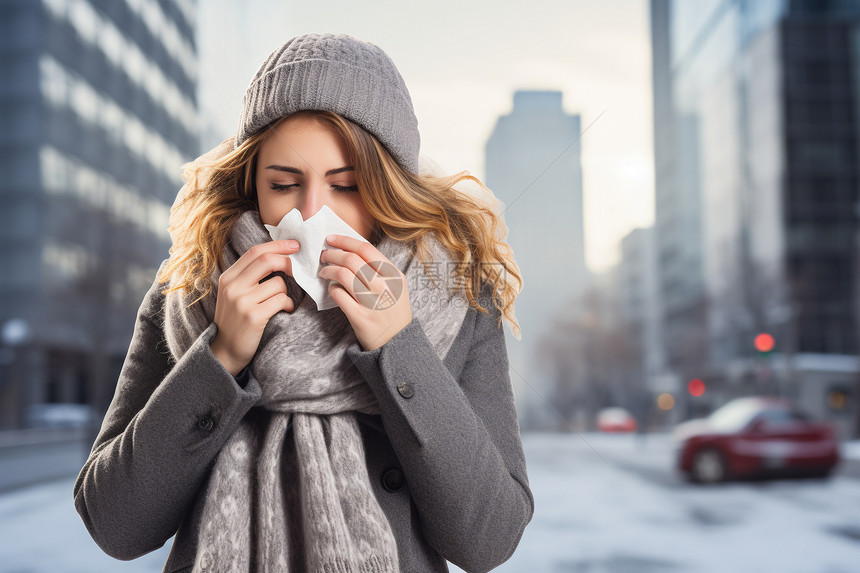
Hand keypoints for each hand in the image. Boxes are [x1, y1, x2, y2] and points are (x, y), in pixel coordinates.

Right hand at [209, 239, 299, 375]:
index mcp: (228, 277)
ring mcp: (242, 301)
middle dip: (288, 262)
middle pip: (267, 261)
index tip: (295, 245)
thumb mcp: (235, 294)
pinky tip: (285, 310)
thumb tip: (279, 256)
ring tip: (283, 301)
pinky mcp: (254, 316)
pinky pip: (281, 300)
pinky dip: (289, 304)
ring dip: (288, 292)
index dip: (278, 245)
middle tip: (299, 269)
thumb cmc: (236, 320)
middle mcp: (233, 287)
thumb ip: (250, 276)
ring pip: (278, 283)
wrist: (225, 351)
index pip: (255, 252)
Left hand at [318, 234, 411, 351]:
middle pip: (351, 259)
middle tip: (324, 255)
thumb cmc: (393, 310)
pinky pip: (338, 294)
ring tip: (324, 272)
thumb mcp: (396, 286)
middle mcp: (384, 286)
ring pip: (342, 274)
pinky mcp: (359, 316)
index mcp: (394, 274)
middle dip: (332, 254)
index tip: (331, 239)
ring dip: (328, 270)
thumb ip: (379, 268)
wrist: (397, 342)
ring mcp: (372, 301)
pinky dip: (332, 288)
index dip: (345, 241)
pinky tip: (332, 289)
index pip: (366, 249)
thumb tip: (350, 250)